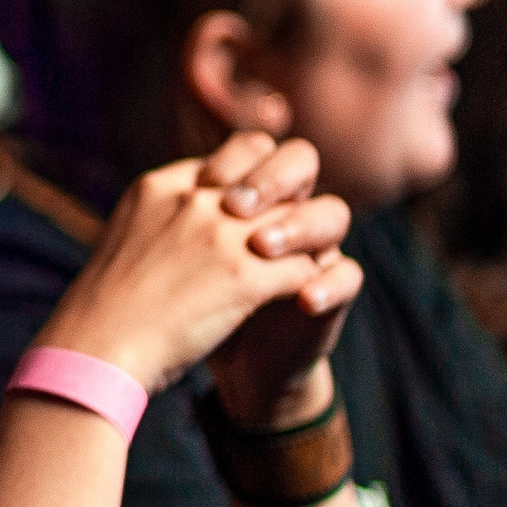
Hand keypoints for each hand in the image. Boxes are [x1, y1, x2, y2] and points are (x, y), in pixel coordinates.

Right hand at [35, 136, 361, 397]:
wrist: (97, 348)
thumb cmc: (107, 304)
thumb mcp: (129, 233)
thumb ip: (166, 211)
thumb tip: (198, 205)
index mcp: (164, 184)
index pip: (245, 149)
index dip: (266, 172)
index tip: (261, 204)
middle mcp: (197, 200)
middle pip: (283, 170)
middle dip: (296, 197)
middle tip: (292, 227)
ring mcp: (222, 236)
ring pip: (302, 216)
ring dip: (306, 242)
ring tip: (297, 263)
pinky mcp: (245, 279)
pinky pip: (305, 267)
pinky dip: (308, 282)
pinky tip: (297, 298)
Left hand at [193, 134, 358, 426]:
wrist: (225, 358)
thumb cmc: (186, 302)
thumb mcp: (173, 252)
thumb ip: (175, 214)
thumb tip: (158, 182)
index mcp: (245, 192)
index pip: (256, 148)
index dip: (236, 159)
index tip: (205, 184)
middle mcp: (284, 210)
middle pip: (300, 162)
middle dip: (271, 177)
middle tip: (235, 208)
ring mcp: (313, 247)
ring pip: (332, 213)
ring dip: (297, 226)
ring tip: (261, 248)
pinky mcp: (330, 290)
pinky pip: (348, 275)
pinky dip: (327, 284)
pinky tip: (303, 299)